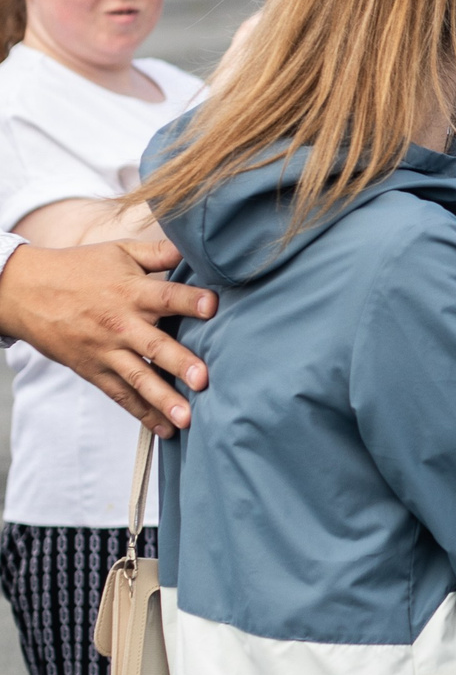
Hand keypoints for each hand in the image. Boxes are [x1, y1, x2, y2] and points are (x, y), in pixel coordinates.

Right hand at [0, 241, 214, 434]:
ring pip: (137, 378)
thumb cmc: (79, 269)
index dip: (189, 300)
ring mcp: (105, 351)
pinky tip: (165, 429)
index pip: (166, 295)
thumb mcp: (119, 252)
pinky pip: (119, 395)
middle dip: (179, 362)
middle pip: (153, 345)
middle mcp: (120, 324)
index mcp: (131, 291)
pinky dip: (141, 413)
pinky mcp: (92, 370)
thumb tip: (196, 244)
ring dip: (162, 399)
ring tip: (188, 419)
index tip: (213, 306)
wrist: (24, 291)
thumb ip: (160, 252)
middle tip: (203, 379)